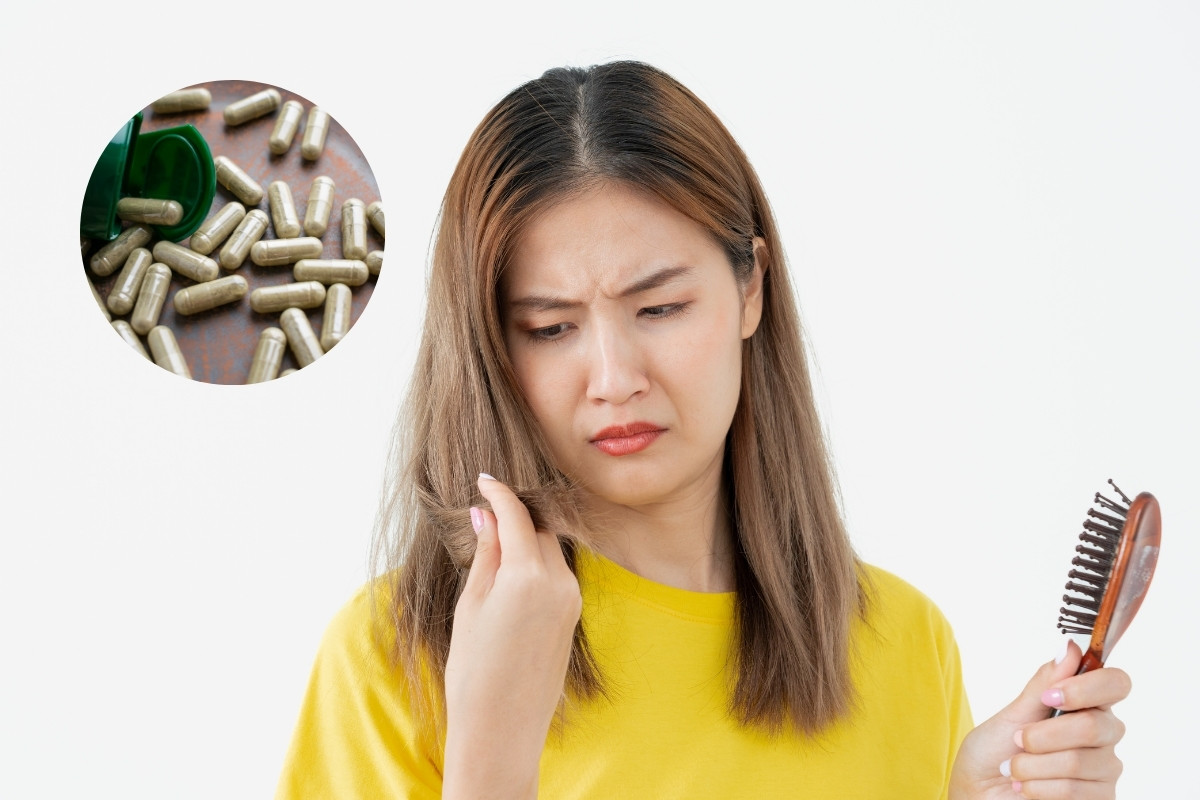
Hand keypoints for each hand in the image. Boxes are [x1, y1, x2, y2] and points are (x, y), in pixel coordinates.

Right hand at [442, 474, 582, 799]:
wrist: (502, 727)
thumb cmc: (474, 670)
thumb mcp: (471, 604)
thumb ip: (485, 554)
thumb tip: (486, 514)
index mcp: (527, 576)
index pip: (517, 515)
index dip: (500, 492)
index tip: (484, 479)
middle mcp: (559, 582)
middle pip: (539, 527)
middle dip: (516, 512)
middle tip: (487, 504)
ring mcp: (571, 599)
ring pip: (551, 548)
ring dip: (528, 536)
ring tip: (497, 535)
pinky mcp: (574, 615)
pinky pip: (558, 572)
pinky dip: (538, 560)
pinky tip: (513, 567)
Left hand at [949, 640, 1130, 799]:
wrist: (980, 793)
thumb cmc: (994, 753)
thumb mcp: (1013, 713)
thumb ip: (1044, 683)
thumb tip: (1069, 645)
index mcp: (1086, 704)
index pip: (1116, 683)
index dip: (1087, 687)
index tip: (1050, 696)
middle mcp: (1104, 736)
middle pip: (1096, 726)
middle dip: (1044, 735)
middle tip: (1018, 740)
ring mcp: (1104, 770)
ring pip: (1081, 761)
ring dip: (1034, 765)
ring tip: (1014, 769)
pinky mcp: (1099, 799)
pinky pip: (1078, 791)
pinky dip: (1040, 788)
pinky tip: (1025, 788)